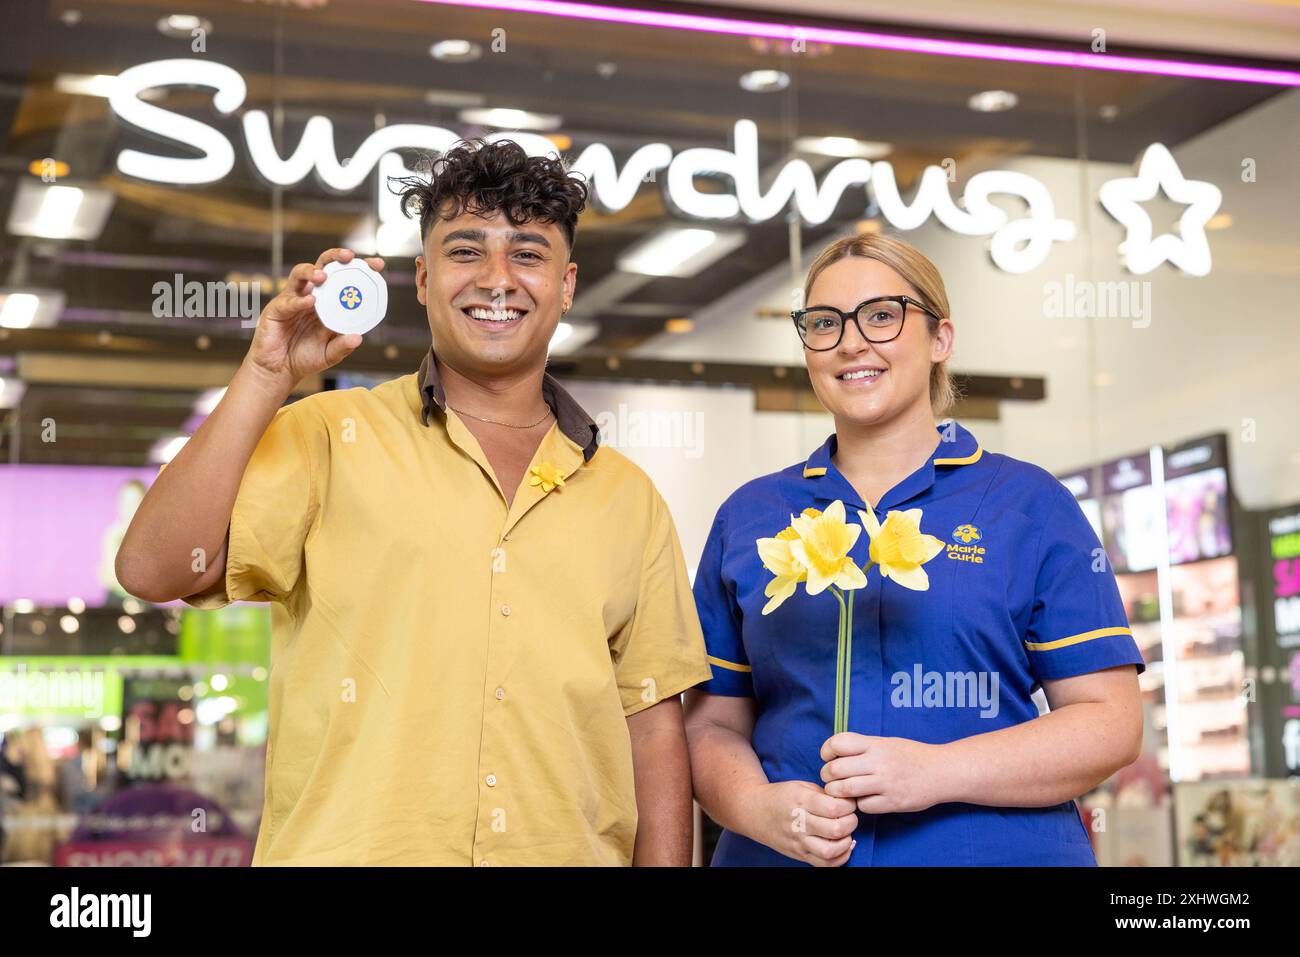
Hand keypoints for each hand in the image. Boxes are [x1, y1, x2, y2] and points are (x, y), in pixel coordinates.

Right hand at [245, 248, 383, 393]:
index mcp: (328, 302)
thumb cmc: (305, 357)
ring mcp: (293, 299)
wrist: (279, 370)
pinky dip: (299, 301)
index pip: (343, 278)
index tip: (378, 265)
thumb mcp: (330, 354)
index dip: (359, 268)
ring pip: (300, 274)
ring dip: (312, 271)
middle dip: (335, 256)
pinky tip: (311, 302)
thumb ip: (343, 346)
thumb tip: (358, 338)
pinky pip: (288, 301)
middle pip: (322, 266)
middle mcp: (311, 295)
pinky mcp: (276, 309)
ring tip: (324, 275)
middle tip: (349, 256)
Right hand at [747, 779, 858, 866]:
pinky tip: (843, 847)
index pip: (834, 807)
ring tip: (846, 833)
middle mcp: (799, 823)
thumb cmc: (781, 796)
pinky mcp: (799, 855)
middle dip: (851, 822)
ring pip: (830, 851)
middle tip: (850, 816)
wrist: (755, 812)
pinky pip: (825, 865)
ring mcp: (798, 842)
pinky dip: (840, 858)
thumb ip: (823, 794)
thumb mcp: (800, 786)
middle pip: (835, 829)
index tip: (848, 802)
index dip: (848, 805)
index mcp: (800, 801)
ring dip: (846, 843)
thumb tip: (848, 803)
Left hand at [820, 733, 946, 814]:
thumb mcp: (887, 742)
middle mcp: (878, 762)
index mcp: (875, 744)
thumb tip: (835, 752)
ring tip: (840, 792)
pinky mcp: (893, 802)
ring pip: (845, 790)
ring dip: (837, 793)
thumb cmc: (912, 755)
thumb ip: (863, 747)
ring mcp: (885, 783)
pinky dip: (859, 805)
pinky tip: (863, 800)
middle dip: (827, 776)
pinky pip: (863, 806)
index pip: (838, 743)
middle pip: (835, 769)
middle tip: (830, 779)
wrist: (942, 771)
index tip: (828, 757)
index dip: (827, 751)